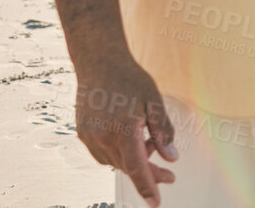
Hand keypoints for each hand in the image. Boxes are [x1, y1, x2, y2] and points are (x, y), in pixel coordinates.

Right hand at [74, 54, 176, 206]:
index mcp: (123, 131)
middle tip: (170, 176)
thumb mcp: (154, 101)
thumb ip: (163, 131)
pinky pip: (103, 153)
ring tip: (150, 144)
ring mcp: (89, 137)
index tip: (156, 204)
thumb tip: (171, 158)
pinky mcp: (83, 133)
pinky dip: (119, 153)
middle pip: (128, 167)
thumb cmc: (130, 78)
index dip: (148, 187)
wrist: (98, 62)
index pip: (137, 168)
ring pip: (115, 161)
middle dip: (149, 174)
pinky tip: (131, 139)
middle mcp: (103, 138)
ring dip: (134, 160)